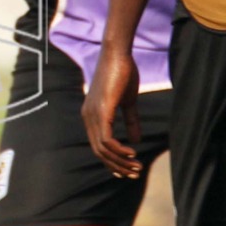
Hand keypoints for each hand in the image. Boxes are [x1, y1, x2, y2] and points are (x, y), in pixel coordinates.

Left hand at [80, 42, 141, 179]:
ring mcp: (93, 114)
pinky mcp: (101, 111)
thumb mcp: (128, 101)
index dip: (112, 161)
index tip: (127, 170)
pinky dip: (119, 150)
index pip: (98, 146)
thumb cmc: (123, 72)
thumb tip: (137, 140)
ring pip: (103, 149)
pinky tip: (133, 153)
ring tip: (137, 166)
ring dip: (121, 161)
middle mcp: (88, 117)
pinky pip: (107, 139)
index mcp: (92, 115)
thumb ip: (131, 121)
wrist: (118, 53)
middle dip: (117, 166)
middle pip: (99, 152)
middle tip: (135, 173)